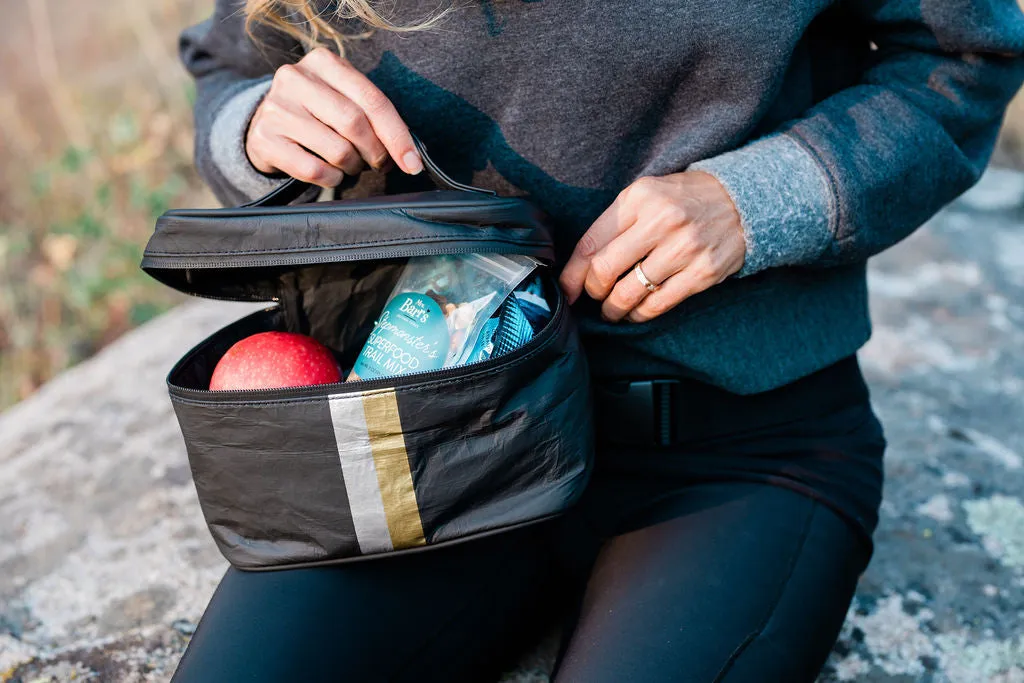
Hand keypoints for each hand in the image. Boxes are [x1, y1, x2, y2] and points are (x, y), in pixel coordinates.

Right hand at [246, 48, 421, 187]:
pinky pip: (314, 170)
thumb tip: (410, 153)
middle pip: (355, 123)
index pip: (372, 99)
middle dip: (376, 152)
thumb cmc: (317, 113)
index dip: (397, 135)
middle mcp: (296, 78)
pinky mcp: (264, 139)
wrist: (266, 125)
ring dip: (353, 167)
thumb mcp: (343, 99)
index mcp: (324, 62)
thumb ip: (373, 115)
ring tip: (350, 165)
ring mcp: (276, 108)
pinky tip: (331, 174)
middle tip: (378, 163)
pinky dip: (332, 179)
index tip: (413, 162)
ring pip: (337, 150)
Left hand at [559, 172, 745, 322]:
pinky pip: (658, 304)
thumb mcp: (646, 196)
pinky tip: (636, 312)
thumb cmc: (683, 201)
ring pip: (629, 293)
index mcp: (639, 198)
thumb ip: (615, 223)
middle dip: (592, 292)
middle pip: (605, 271)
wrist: (742, 201)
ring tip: (612, 309)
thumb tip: (579, 266)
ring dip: (613, 308)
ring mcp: (684, 248)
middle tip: (593, 298)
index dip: (573, 273)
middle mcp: (661, 221)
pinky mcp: (703, 272)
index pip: (591, 243)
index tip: (566, 290)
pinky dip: (640, 314)